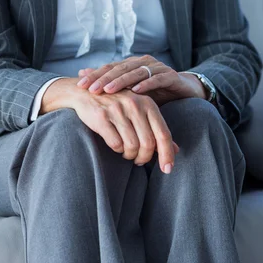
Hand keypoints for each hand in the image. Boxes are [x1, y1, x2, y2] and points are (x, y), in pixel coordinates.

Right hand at [41, 79, 178, 172]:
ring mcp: (118, 110)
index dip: (167, 154)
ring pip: (132, 145)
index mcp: (148, 104)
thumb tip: (176, 150)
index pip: (163, 134)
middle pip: (148, 143)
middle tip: (139, 160)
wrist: (86, 92)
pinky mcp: (101, 117)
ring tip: (127, 153)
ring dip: (130, 155)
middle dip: (145, 158)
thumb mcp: (141, 112)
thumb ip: (157, 130)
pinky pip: (115, 143)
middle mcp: (135, 105)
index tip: (168, 169)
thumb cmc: (118, 105)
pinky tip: (116, 146)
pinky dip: (118, 149)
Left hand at [76, 56, 205, 104]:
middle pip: (121, 69)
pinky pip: (157, 79)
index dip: (96, 75)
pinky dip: (146, 84)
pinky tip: (136, 91)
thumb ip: (110, 83)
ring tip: (109, 90)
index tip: (80, 86)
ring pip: (136, 73)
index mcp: (133, 64)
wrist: (185, 91)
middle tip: (91, 89)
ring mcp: (158, 68)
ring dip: (122, 81)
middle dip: (105, 78)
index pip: (111, 68)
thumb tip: (81, 75)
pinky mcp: (170, 76)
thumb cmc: (156, 92)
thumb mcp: (131, 90)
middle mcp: (144, 62)